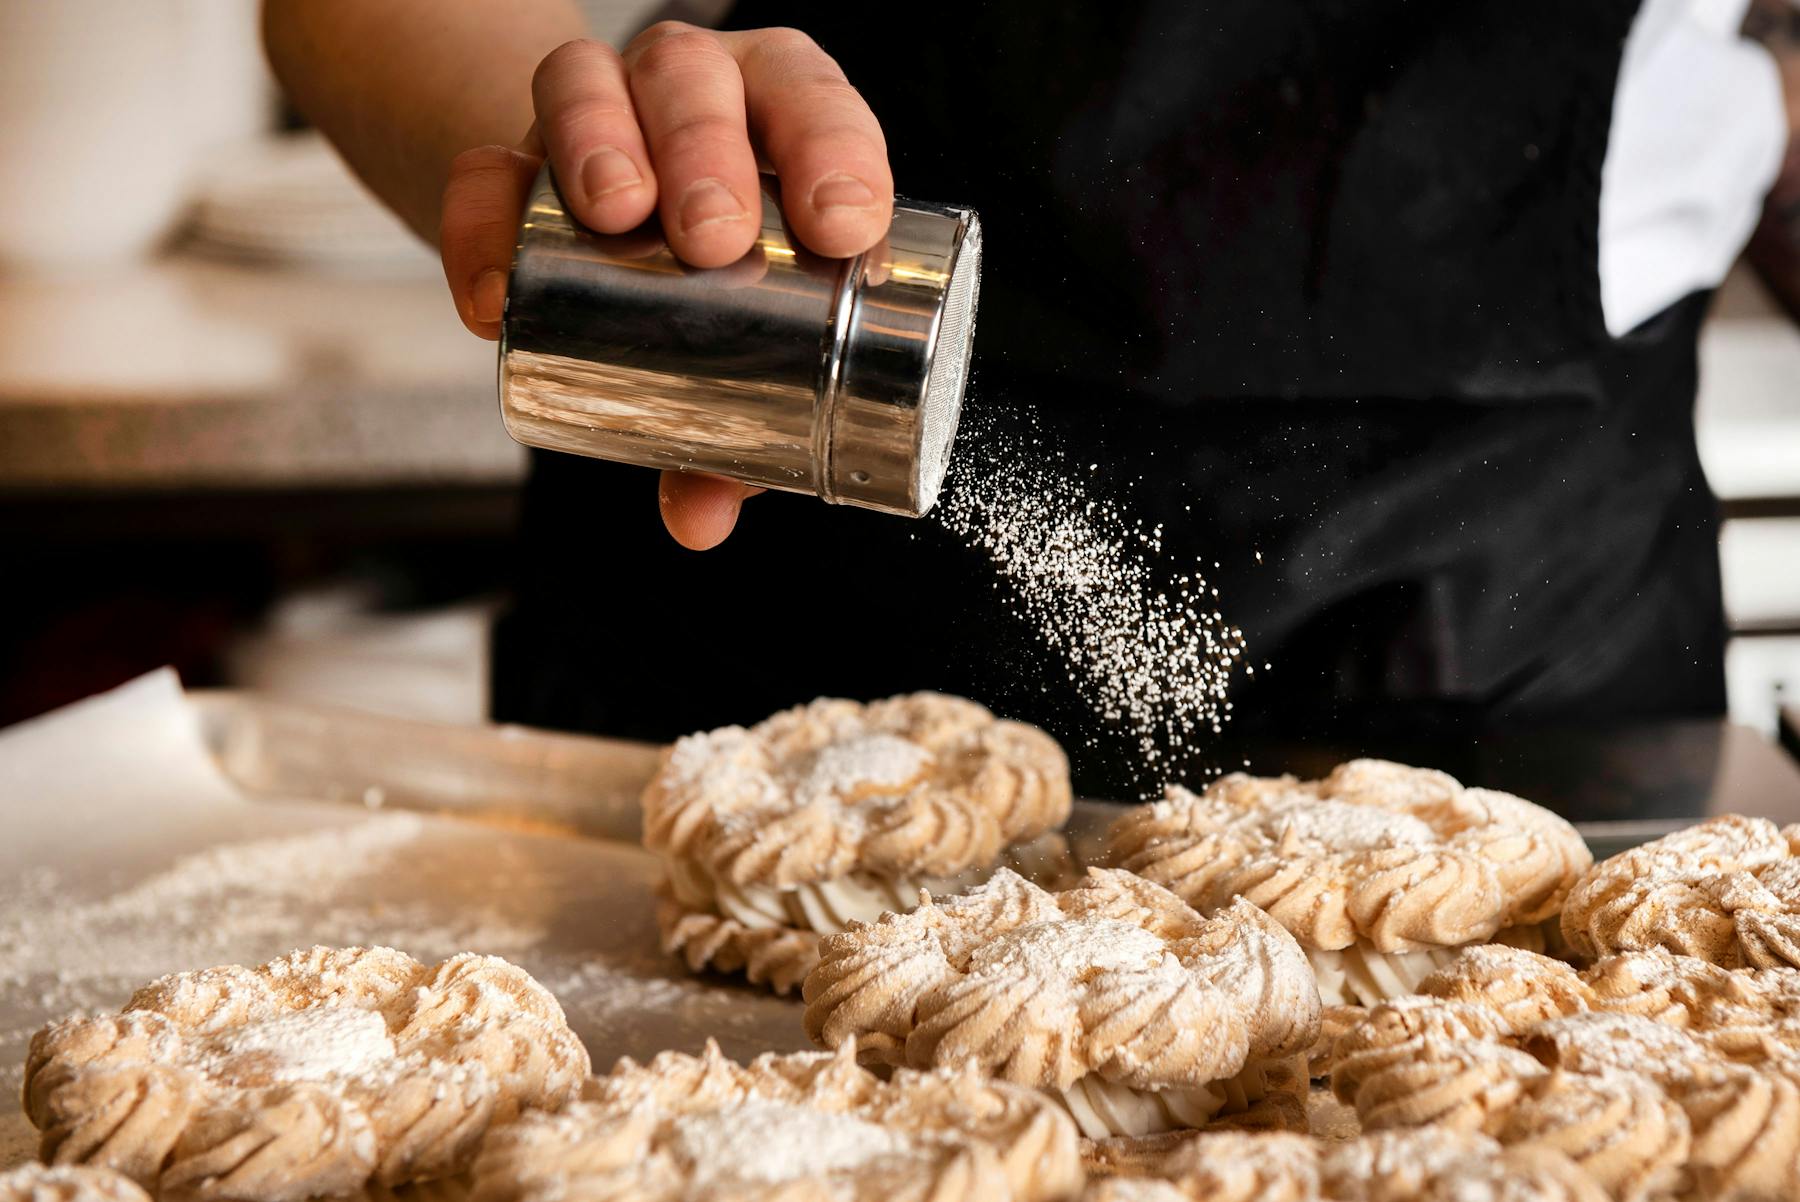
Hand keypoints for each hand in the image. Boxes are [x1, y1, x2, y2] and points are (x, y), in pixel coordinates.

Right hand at [438, 24, 893, 549]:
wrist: (600, 228)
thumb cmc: (720, 282)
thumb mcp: (754, 341)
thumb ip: (743, 433)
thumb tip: (700, 520)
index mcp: (782, 113)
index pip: (816, 103)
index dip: (835, 152)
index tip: (839, 229)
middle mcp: (692, 87)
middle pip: (695, 80)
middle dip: (706, 152)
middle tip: (714, 238)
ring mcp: (595, 105)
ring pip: (585, 80)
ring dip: (598, 141)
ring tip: (612, 217)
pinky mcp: (509, 152)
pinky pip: (482, 170)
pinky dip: (480, 225)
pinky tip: (493, 298)